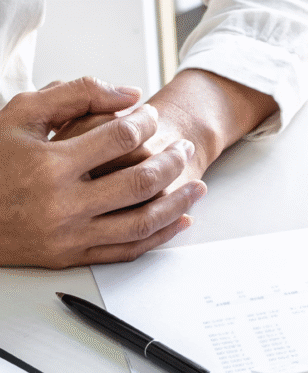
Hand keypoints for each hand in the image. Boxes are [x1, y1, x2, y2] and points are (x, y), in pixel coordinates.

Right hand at [0, 77, 206, 267]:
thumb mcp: (22, 116)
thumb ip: (75, 96)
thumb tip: (130, 95)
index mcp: (50, 163)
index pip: (119, 138)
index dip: (145, 123)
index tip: (152, 117)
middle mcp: (63, 202)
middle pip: (140, 181)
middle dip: (172, 162)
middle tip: (184, 150)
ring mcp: (71, 234)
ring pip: (142, 221)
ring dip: (178, 203)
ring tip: (198, 188)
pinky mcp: (73, 256)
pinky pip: (129, 250)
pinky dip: (161, 235)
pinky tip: (180, 220)